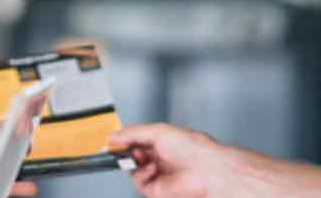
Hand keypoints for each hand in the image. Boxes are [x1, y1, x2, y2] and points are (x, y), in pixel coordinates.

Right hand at [110, 124, 256, 197]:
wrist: (206, 171)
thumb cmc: (194, 149)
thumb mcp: (159, 131)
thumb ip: (134, 133)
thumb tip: (115, 136)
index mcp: (165, 141)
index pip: (139, 140)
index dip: (127, 139)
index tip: (117, 138)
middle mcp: (162, 158)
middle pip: (134, 155)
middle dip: (127, 151)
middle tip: (124, 147)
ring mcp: (159, 174)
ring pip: (134, 169)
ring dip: (134, 162)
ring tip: (140, 157)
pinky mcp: (157, 189)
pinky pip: (139, 182)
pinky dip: (141, 175)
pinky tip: (150, 169)